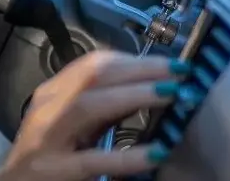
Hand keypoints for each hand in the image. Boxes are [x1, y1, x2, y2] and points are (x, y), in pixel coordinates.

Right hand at [0, 51, 188, 180]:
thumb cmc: (48, 153)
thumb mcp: (72, 123)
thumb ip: (102, 107)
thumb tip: (150, 87)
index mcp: (53, 92)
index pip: (93, 63)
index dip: (134, 60)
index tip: (170, 63)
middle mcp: (48, 107)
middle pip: (94, 75)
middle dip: (141, 70)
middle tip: (181, 71)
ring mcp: (48, 137)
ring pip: (89, 105)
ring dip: (134, 95)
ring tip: (171, 94)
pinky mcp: (56, 170)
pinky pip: (94, 160)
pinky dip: (127, 156)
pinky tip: (156, 153)